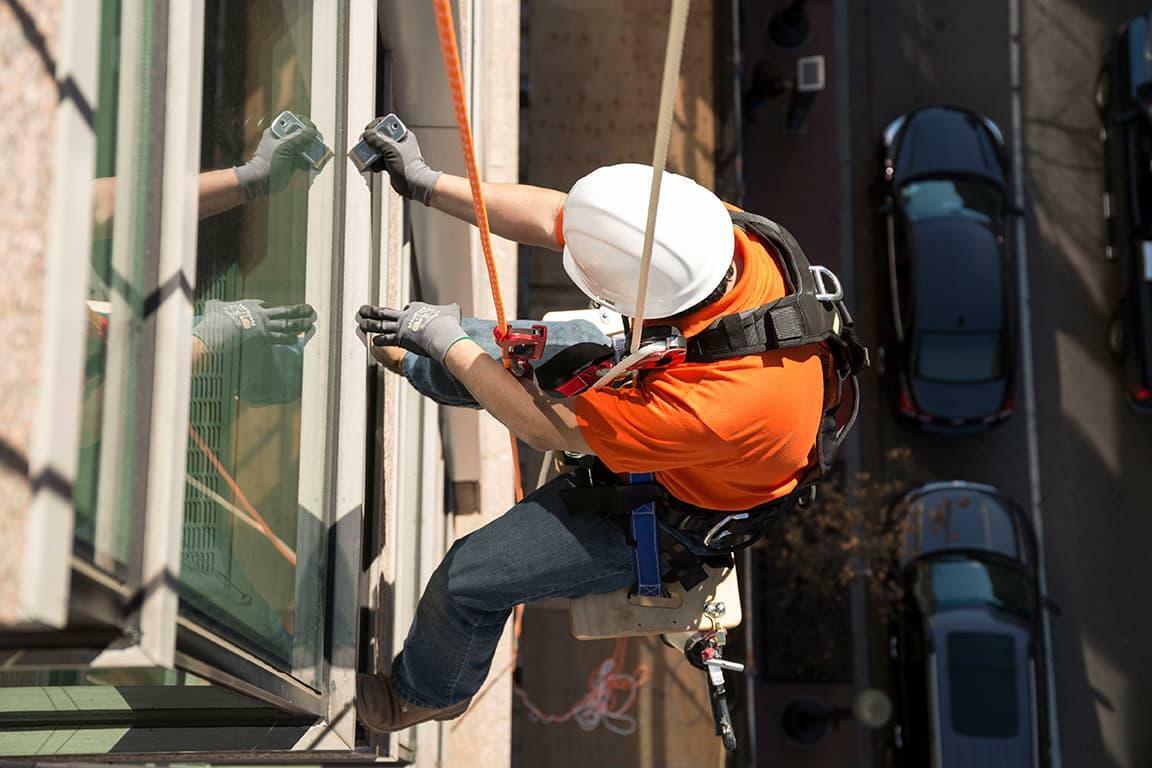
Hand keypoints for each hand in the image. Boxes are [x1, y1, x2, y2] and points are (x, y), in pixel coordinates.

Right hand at [193, 299, 316, 355]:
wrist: (218, 332)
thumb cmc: (213, 320)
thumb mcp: (213, 307)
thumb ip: (215, 305)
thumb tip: (210, 305)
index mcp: (249, 305)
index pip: (264, 304)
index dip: (269, 307)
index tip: (274, 309)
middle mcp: (260, 315)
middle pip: (283, 312)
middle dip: (298, 311)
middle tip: (310, 309)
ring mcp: (264, 327)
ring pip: (287, 324)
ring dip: (300, 324)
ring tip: (310, 323)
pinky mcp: (264, 339)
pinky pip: (281, 339)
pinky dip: (290, 339)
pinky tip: (298, 339)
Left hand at [234, 117, 320, 198]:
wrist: (262, 181)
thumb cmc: (267, 162)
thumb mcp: (283, 147)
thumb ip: (297, 138)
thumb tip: (311, 131)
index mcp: (277, 131)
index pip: (294, 121)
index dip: (304, 123)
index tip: (311, 129)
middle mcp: (284, 139)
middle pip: (303, 134)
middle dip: (312, 138)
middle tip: (317, 142)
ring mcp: (289, 151)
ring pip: (306, 146)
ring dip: (314, 150)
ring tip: (319, 154)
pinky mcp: (293, 162)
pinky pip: (306, 159)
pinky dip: (312, 161)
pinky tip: (315, 164)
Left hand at [356, 302, 467, 361]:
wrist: (442, 333)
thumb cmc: (448, 323)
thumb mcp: (452, 311)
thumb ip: (451, 310)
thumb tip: (457, 309)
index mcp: (417, 307)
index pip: (407, 308)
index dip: (403, 312)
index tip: (402, 313)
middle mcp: (405, 315)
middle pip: (386, 312)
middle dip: (373, 311)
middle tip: (363, 309)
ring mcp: (401, 327)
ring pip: (380, 324)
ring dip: (368, 323)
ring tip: (359, 322)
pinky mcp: (400, 339)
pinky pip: (385, 339)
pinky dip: (377, 340)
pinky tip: (371, 341)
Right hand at [360, 118, 440, 204]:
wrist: (414, 185)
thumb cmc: (408, 166)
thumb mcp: (391, 150)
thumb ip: (378, 141)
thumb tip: (367, 134)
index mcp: (402, 135)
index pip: (387, 123)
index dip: (376, 125)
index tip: (369, 130)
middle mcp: (398, 143)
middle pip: (380, 136)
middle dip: (371, 142)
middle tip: (365, 144)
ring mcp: (394, 153)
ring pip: (377, 149)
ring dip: (371, 153)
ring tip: (369, 158)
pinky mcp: (390, 163)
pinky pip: (378, 160)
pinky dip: (374, 163)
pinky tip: (374, 167)